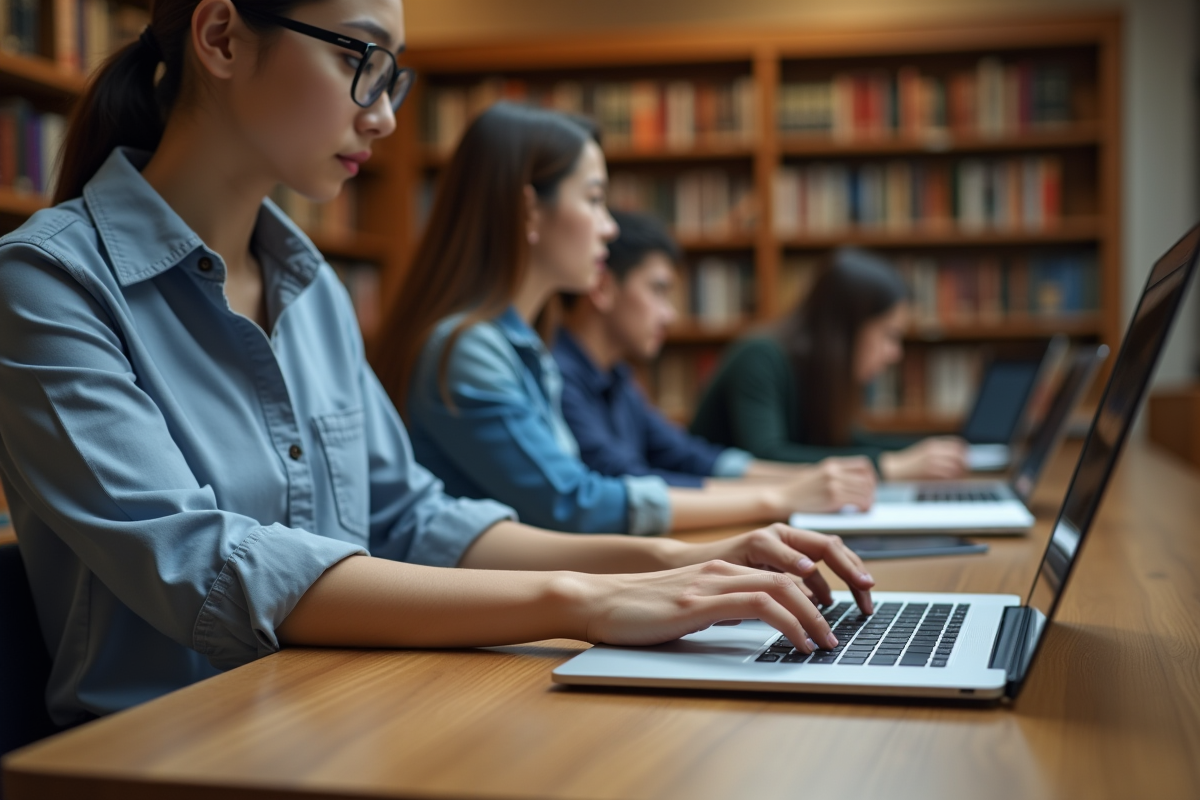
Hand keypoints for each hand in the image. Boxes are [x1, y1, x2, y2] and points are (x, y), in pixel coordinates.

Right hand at [580, 524, 874, 647]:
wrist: (597, 601)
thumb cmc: (637, 610)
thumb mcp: (690, 605)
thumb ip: (722, 605)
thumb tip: (753, 621)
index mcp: (724, 568)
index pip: (786, 570)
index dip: (819, 589)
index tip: (836, 614)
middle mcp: (725, 568)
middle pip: (797, 572)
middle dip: (831, 599)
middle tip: (847, 629)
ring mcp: (713, 581)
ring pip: (784, 587)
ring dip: (816, 617)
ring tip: (830, 642)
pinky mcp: (701, 600)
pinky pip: (760, 605)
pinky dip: (790, 623)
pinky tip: (800, 643)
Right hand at [767, 456, 876, 512]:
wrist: (781, 497)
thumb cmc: (798, 492)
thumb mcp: (816, 476)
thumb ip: (833, 477)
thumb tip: (854, 487)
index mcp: (831, 464)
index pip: (863, 465)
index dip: (870, 477)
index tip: (869, 487)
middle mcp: (834, 471)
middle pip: (867, 479)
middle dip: (871, 492)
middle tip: (868, 502)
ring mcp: (834, 483)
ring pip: (865, 491)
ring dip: (868, 501)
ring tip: (864, 508)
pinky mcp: (833, 497)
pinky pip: (859, 501)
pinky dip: (863, 507)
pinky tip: (859, 511)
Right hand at [879, 437, 967, 480]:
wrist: (893, 470)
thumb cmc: (909, 464)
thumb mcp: (924, 453)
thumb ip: (940, 453)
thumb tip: (959, 459)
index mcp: (933, 444)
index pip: (958, 444)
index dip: (965, 452)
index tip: (967, 459)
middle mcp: (934, 451)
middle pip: (960, 456)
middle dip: (965, 464)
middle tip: (965, 471)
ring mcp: (932, 461)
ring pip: (956, 467)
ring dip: (960, 473)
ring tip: (958, 478)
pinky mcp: (930, 473)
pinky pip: (948, 476)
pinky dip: (953, 479)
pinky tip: (950, 482)